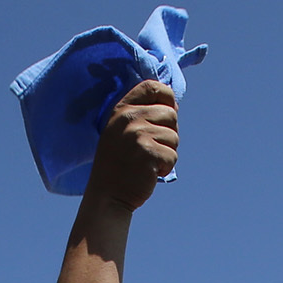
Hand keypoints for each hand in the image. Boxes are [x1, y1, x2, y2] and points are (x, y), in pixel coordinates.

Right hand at [86, 79, 179, 211]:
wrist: (108, 195)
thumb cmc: (119, 164)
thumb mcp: (122, 131)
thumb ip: (142, 115)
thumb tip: (175, 106)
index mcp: (122, 109)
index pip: (154, 87)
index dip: (167, 98)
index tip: (165, 116)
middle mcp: (129, 118)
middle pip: (171, 114)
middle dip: (169, 133)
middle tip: (152, 149)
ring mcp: (138, 135)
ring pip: (174, 137)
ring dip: (167, 153)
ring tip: (147, 162)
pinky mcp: (149, 153)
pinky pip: (173, 156)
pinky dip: (166, 167)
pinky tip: (149, 172)